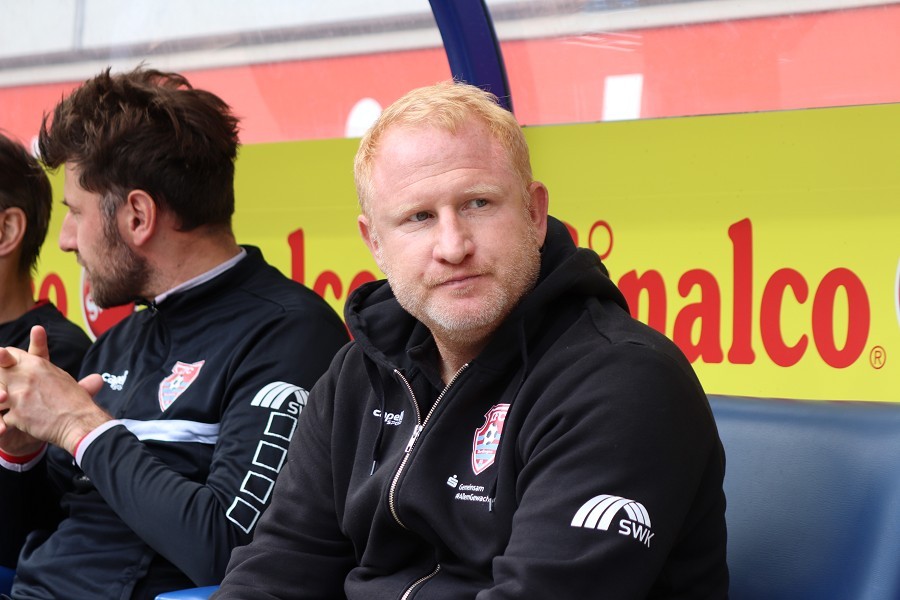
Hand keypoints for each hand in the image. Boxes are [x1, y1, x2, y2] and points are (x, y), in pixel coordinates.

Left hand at [0, 326, 110, 454]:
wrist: (80, 423)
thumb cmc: (77, 402)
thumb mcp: (64, 378)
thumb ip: (49, 370)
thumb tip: (59, 365)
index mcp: (36, 364)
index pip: (8, 354)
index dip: (5, 361)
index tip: (6, 367)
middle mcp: (24, 377)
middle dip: (1, 382)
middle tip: (8, 393)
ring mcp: (17, 396)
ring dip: (3, 403)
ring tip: (14, 407)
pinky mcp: (15, 416)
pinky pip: (3, 418)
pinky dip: (8, 423)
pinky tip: (19, 424)